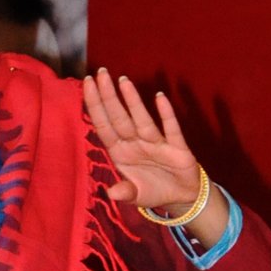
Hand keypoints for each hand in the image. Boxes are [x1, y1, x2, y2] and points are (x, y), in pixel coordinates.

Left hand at [83, 69, 200, 209]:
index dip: (95, 106)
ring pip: (141, 119)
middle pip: (119, 118)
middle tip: (101, 73)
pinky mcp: (177, 148)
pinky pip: (171, 128)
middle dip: (109, 96)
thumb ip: (125, 193)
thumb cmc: (153, 190)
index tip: (88, 83)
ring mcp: (156, 144)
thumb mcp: (137, 196)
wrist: (182, 197)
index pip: (104, 126)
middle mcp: (135, 144)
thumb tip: (112, 194)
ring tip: (123, 81)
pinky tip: (159, 97)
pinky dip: (166, 114)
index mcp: (121, 153)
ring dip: (133, 101)